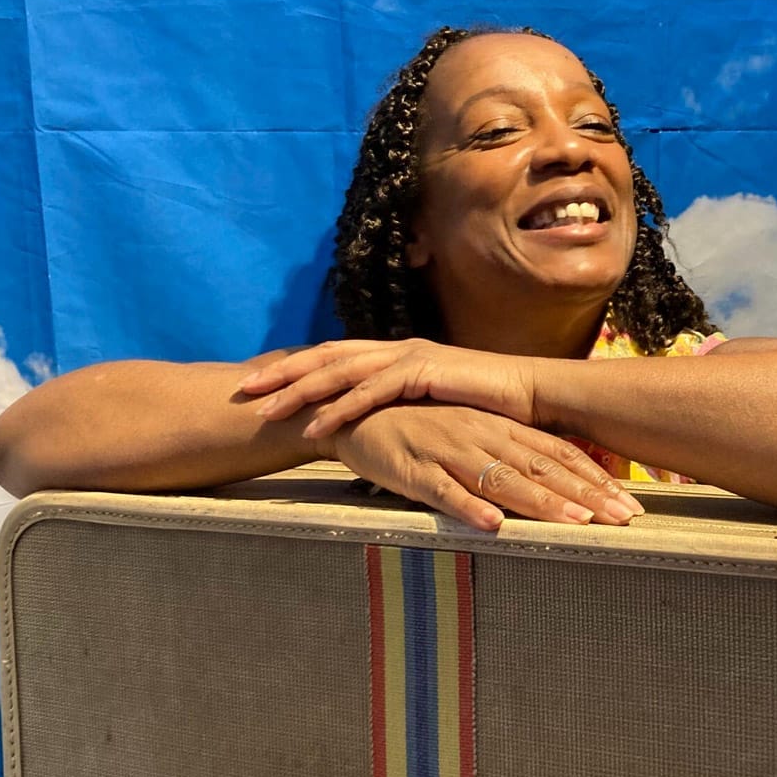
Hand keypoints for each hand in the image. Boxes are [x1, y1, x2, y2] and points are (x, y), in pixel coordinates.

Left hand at [240, 339, 538, 436]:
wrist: (533, 396)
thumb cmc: (489, 407)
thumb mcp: (436, 406)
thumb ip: (405, 408)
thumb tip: (376, 426)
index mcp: (395, 355)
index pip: (334, 357)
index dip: (294, 368)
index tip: (259, 384)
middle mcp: (396, 349)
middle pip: (325, 356)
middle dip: (281, 371)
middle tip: (242, 388)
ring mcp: (409, 357)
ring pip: (340, 370)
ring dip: (300, 390)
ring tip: (266, 410)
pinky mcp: (424, 372)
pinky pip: (372, 392)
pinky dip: (341, 409)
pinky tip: (316, 427)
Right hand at [326, 403, 642, 530]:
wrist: (354, 412)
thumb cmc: (418, 428)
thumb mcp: (469, 434)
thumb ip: (506, 455)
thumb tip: (553, 482)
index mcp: (498, 427)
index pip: (556, 452)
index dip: (595, 477)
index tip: (629, 503)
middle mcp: (480, 434)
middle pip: (541, 468)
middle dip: (586, 495)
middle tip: (624, 519)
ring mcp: (447, 450)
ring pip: (501, 479)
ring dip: (541, 503)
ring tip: (577, 523)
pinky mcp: (412, 469)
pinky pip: (443, 490)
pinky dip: (468, 507)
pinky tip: (492, 524)